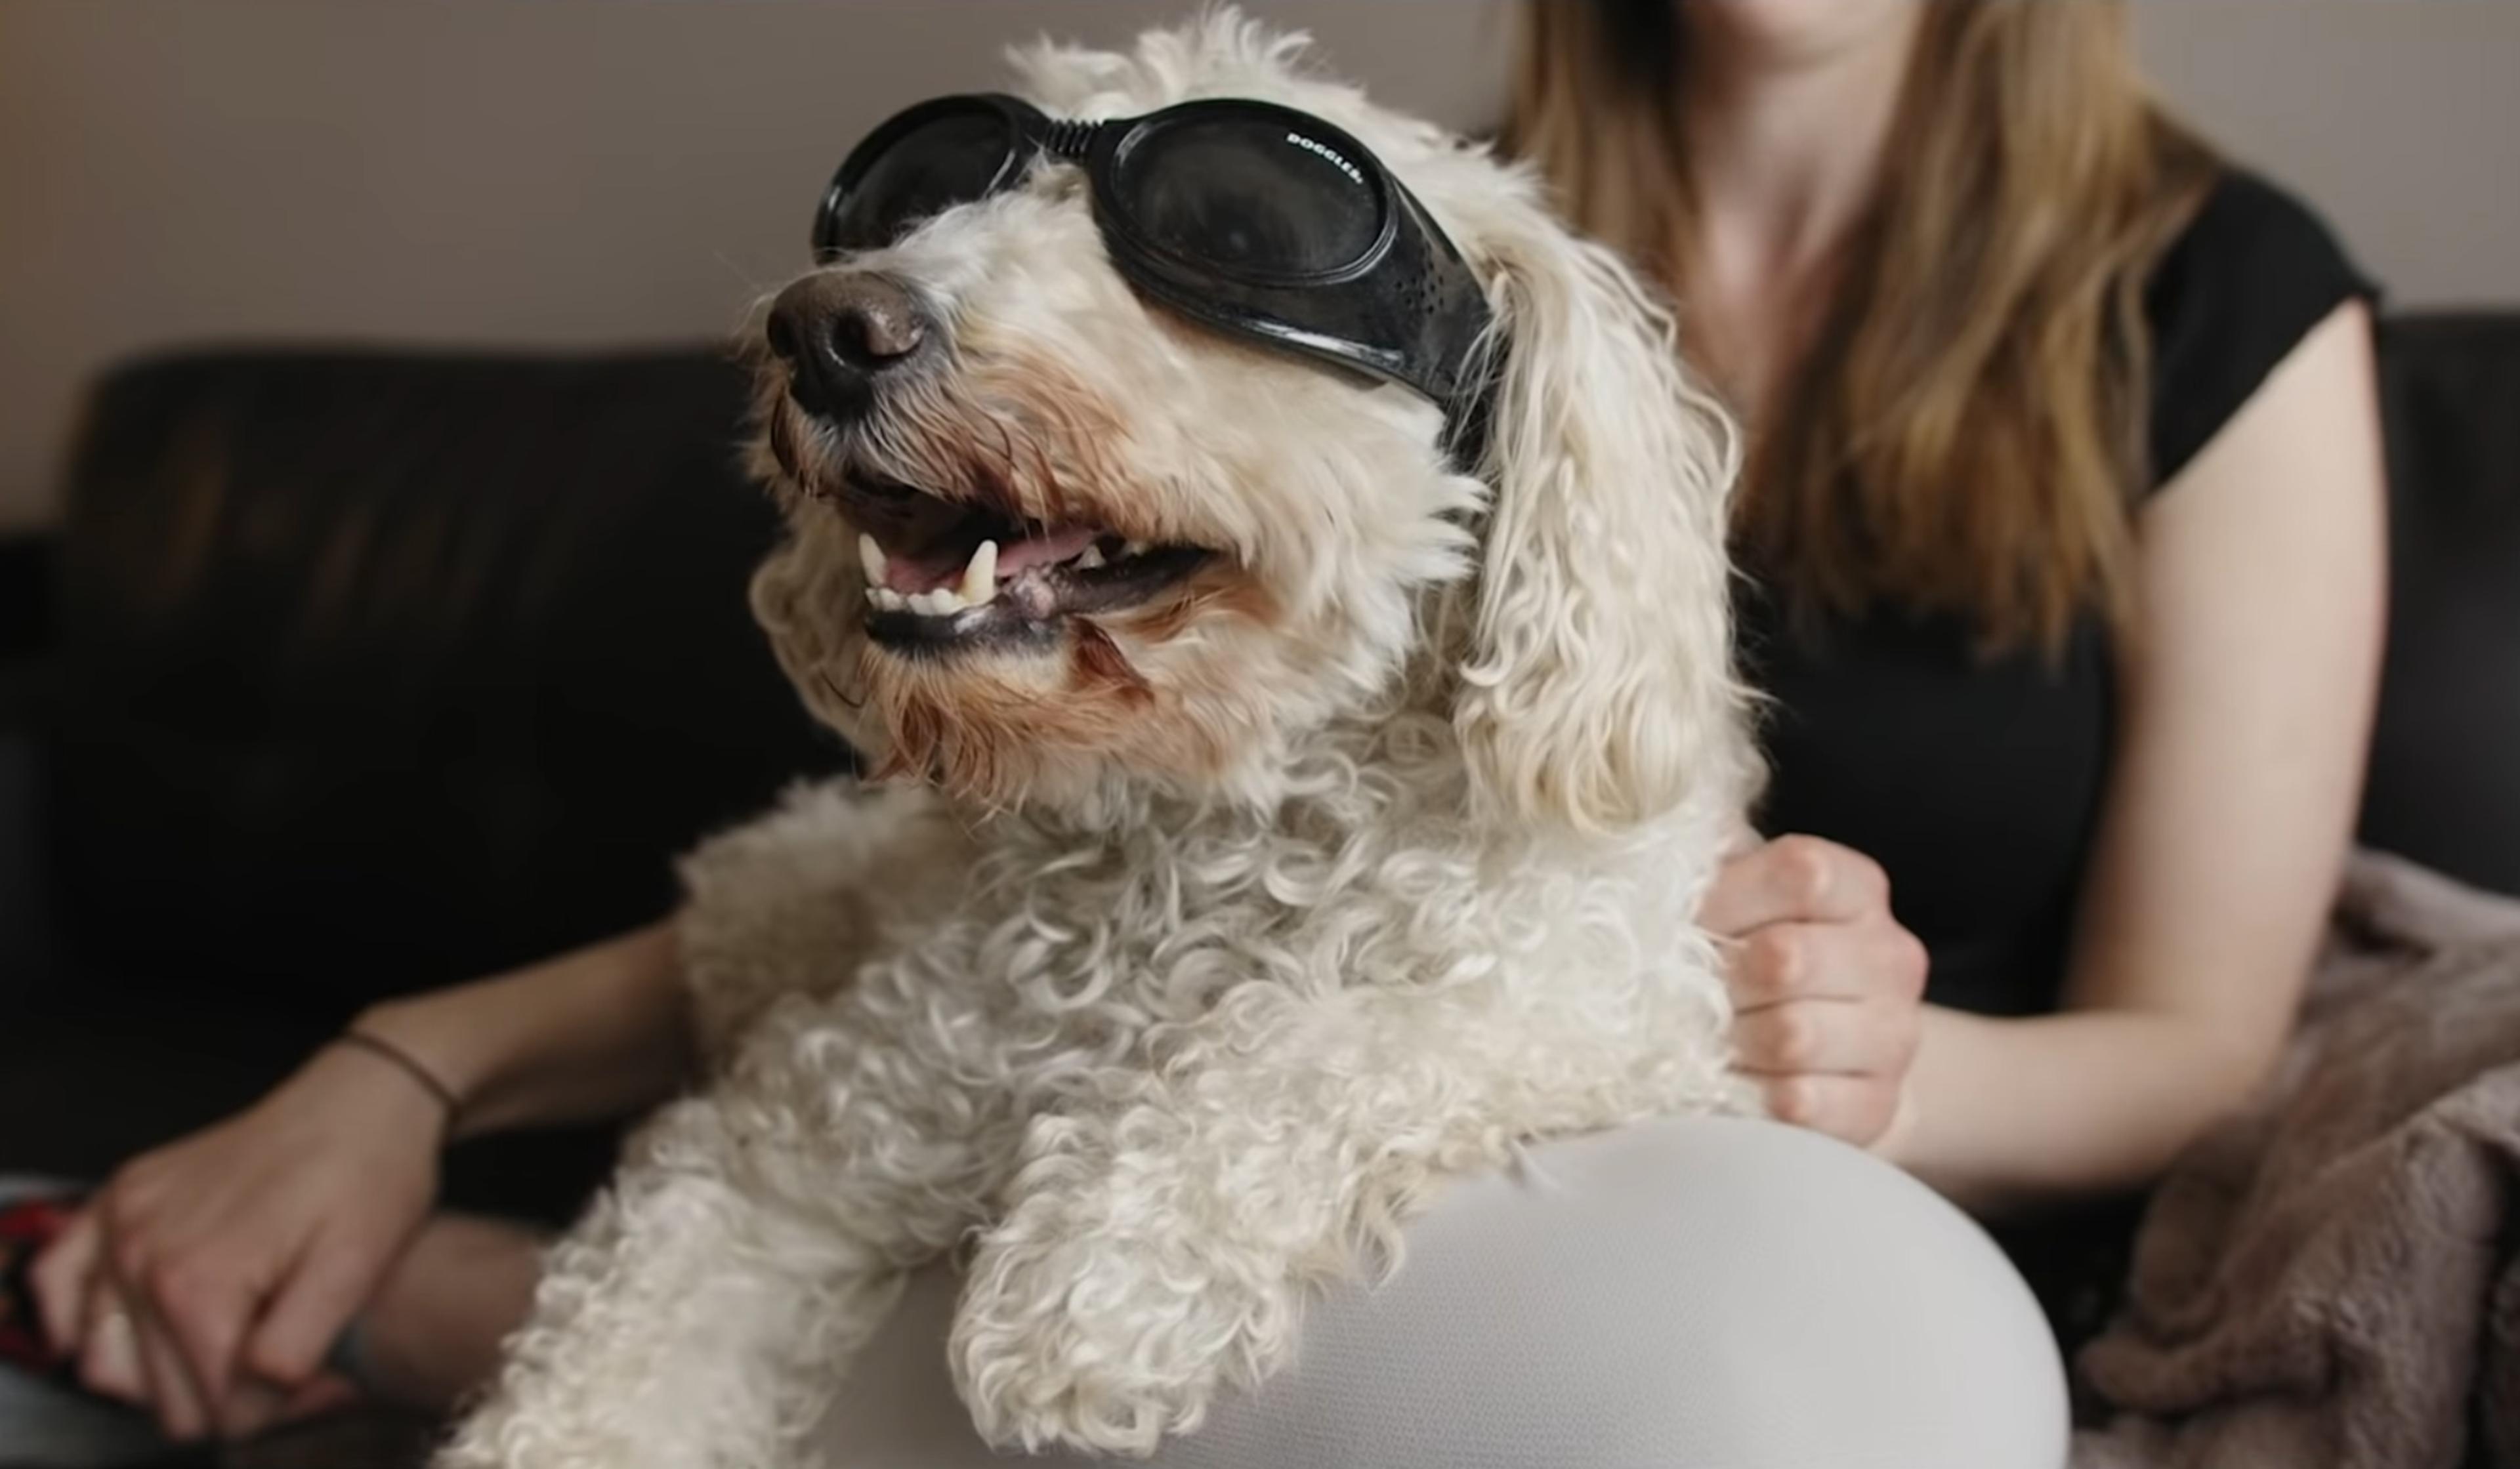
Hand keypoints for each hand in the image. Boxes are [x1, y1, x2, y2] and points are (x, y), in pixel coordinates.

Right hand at [30, 1039, 448, 1439]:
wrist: (362, 1099)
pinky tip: (114, 1334)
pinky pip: (58, 1277)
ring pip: (107, 1360)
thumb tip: (246, 1405)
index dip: (270, 1409)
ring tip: (226, 1350)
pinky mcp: (119, 1196)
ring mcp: (122, 1221)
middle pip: (162, 1394)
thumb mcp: (353, 1274)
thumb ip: (292, 1354)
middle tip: (280, 1369)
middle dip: (223, 1397)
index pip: (215, 1410)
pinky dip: (76, 1318)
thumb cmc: (369, 1179)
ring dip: (160, 1373)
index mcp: (198, 1285)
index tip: (313, 1384)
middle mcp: (141, 1256)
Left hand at [1702, 835, 1928, 1148]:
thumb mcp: (1737, 893)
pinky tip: (1730, 1084)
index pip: (1802, 872)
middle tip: (1682, 992)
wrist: (1816, 1057)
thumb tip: (1651, 821)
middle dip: (1716, 979)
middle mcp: (1890, 957)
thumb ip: (1707, 858)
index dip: (1727, 898)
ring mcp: (1894, 1036)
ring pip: (1791, 1035)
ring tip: (1701, 1040)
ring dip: (1726, 1041)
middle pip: (1786, 958)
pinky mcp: (1876, 1107)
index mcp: (1857, 889)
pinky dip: (1747, 1097)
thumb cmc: (1754, 957)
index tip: (1687, 920)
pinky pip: (1799, 1104)